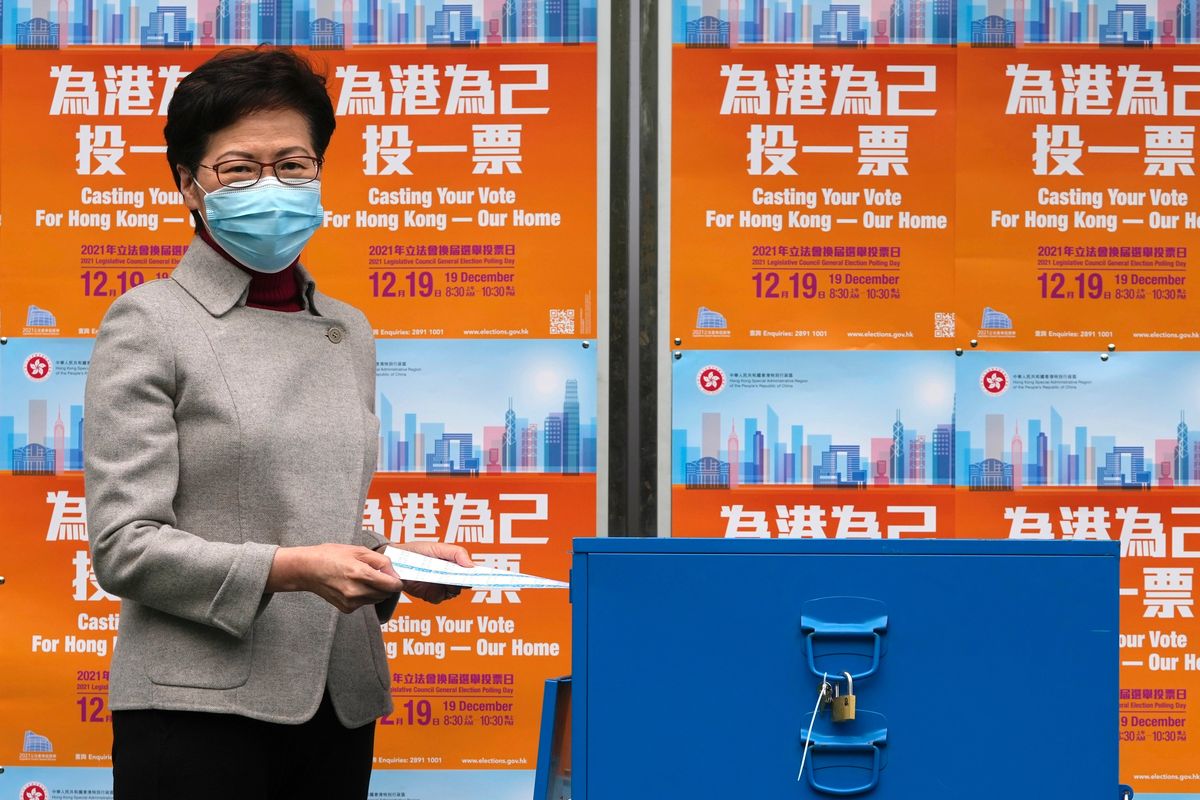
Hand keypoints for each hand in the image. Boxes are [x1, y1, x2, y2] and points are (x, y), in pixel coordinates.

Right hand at [268, 543, 404, 612]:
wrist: (308, 569)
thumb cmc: (331, 556)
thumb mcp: (358, 550)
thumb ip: (381, 561)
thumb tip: (395, 572)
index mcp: (360, 574)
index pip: (391, 585)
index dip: (397, 581)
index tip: (395, 576)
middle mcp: (356, 591)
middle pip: (386, 594)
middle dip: (386, 585)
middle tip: (377, 574)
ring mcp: (351, 602)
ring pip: (376, 599)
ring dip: (376, 591)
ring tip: (362, 578)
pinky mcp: (347, 608)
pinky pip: (365, 603)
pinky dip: (365, 596)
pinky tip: (354, 585)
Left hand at [391, 541, 473, 603]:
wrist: (394, 562)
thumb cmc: (416, 551)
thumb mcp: (437, 547)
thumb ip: (456, 553)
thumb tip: (471, 565)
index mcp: (455, 562)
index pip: (472, 570)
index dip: (480, 574)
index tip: (487, 577)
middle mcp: (450, 575)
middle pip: (465, 583)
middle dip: (462, 582)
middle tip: (455, 578)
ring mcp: (441, 586)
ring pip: (454, 592)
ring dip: (448, 588)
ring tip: (437, 579)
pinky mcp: (431, 595)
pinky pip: (439, 599)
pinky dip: (435, 594)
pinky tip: (427, 586)